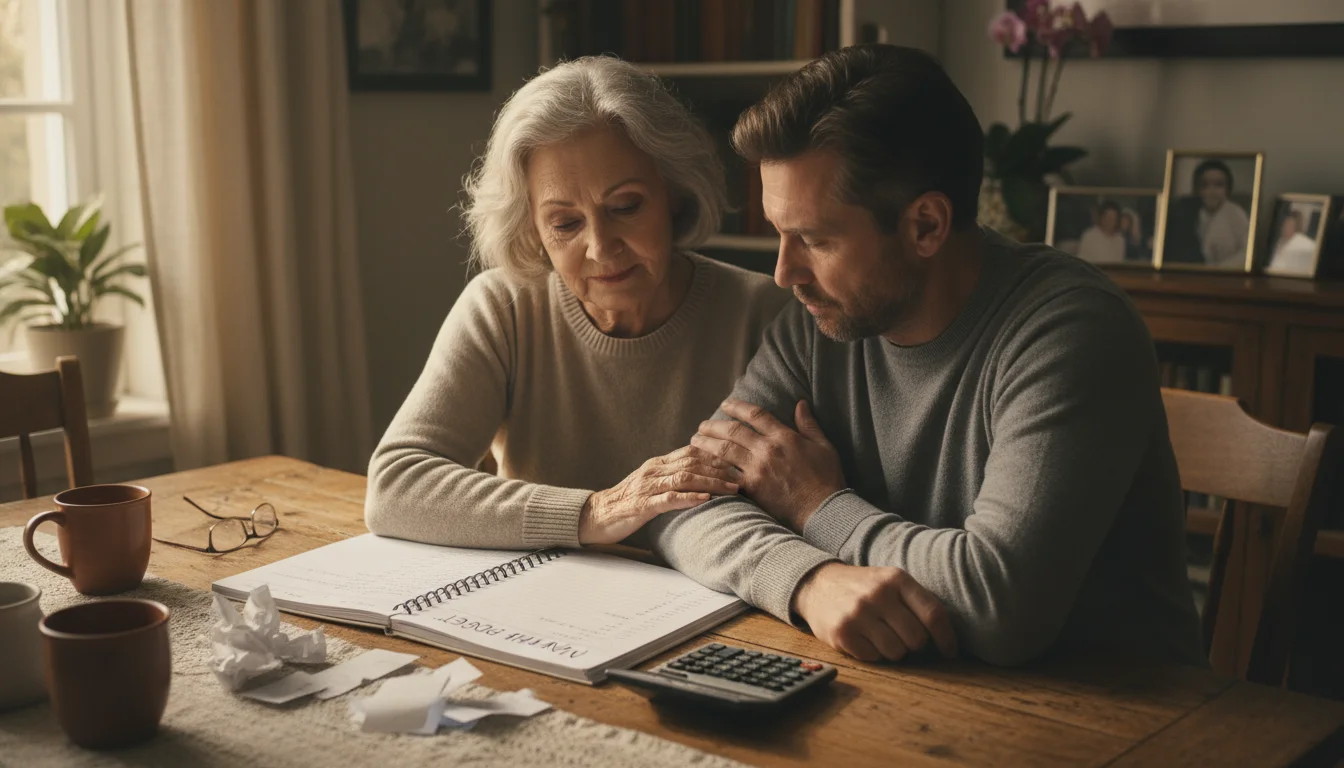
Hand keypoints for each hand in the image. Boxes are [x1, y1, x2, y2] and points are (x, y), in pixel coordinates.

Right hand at [578, 446, 740, 544]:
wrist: (594, 516)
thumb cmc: (626, 503)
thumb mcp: (651, 485)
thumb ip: (672, 478)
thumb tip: (701, 476)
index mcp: (657, 465)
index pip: (692, 452)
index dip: (718, 454)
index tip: (741, 460)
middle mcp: (653, 471)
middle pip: (693, 462)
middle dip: (721, 468)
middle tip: (745, 474)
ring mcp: (647, 487)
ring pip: (684, 478)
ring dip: (711, 482)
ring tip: (732, 488)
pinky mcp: (641, 505)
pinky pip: (668, 499)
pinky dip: (688, 497)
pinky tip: (705, 499)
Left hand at [692, 399, 844, 530]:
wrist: (823, 510)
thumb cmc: (826, 478)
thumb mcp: (823, 446)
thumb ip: (809, 424)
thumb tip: (801, 403)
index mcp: (784, 437)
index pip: (756, 415)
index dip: (738, 407)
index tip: (726, 404)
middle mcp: (767, 449)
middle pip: (733, 431)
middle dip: (714, 425)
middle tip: (702, 425)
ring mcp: (758, 469)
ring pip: (724, 451)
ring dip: (707, 444)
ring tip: (695, 442)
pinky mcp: (752, 488)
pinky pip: (727, 475)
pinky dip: (714, 469)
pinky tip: (703, 467)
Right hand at [791, 562, 957, 661]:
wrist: (818, 584)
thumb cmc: (864, 587)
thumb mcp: (891, 581)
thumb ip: (918, 602)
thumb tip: (946, 639)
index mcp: (896, 579)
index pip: (933, 614)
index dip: (946, 638)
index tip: (949, 652)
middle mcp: (878, 595)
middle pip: (917, 639)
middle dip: (914, 644)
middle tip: (902, 637)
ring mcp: (858, 614)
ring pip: (896, 652)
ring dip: (893, 650)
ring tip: (880, 635)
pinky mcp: (842, 633)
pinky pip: (873, 658)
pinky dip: (872, 654)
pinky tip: (863, 638)